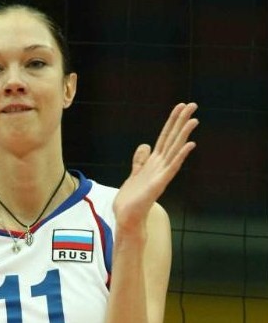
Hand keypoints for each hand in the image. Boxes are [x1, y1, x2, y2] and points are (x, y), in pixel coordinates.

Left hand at [114, 102, 197, 231]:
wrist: (127, 218)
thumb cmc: (131, 200)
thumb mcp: (134, 174)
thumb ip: (140, 160)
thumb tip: (144, 146)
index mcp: (153, 162)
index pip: (165, 137)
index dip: (172, 121)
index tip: (180, 106)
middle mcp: (160, 166)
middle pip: (172, 139)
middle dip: (181, 121)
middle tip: (193, 104)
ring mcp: (161, 174)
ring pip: (175, 150)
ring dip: (184, 134)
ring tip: (194, 119)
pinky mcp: (160, 183)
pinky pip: (173, 167)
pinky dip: (181, 155)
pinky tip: (190, 144)